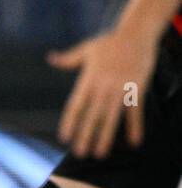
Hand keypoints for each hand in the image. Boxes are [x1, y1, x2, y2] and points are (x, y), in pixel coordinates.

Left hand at [49, 29, 155, 158]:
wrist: (137, 34)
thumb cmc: (110, 42)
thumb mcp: (86, 49)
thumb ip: (68, 59)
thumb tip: (50, 58)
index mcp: (88, 79)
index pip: (75, 105)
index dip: (70, 123)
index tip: (64, 138)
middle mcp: (103, 87)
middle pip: (92, 116)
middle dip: (85, 136)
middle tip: (80, 154)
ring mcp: (121, 89)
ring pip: (111, 117)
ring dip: (106, 137)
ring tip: (100, 154)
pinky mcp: (138, 89)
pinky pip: (136, 112)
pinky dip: (135, 127)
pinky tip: (134, 142)